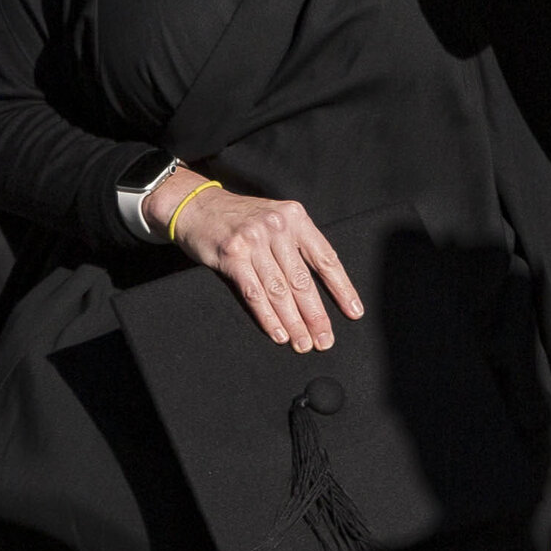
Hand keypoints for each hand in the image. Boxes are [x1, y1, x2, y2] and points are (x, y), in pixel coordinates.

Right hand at [156, 171, 364, 350]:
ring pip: (279, 291)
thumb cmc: (242, 218)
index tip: (353, 312)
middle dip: (316, 315)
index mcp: (297, 218)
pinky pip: (254, 294)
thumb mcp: (277, 219)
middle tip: (325, 340)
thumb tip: (322, 285)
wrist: (198, 206)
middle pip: (303, 280)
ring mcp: (253, 241)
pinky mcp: (231, 256)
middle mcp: (278, 228)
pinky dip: (268, 317)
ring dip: (294, 322)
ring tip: (304, 343)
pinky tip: (279, 333)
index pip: (326, 258)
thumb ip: (298, 243)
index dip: (341, 288)